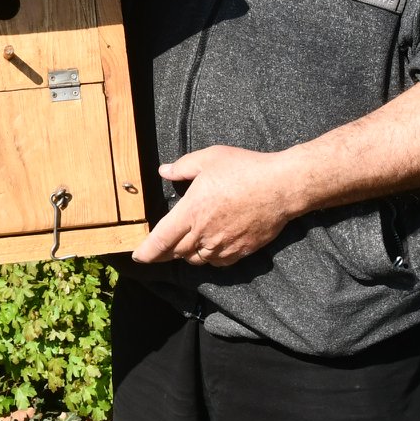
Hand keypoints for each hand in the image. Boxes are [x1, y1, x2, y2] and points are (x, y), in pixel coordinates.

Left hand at [132, 146, 302, 266]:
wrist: (281, 187)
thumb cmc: (245, 169)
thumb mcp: (209, 158)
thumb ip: (183, 167)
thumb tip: (164, 171)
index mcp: (191, 212)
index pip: (160, 240)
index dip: (146, 252)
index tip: (138, 256)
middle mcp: (204, 233)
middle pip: (175, 253)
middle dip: (164, 253)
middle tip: (158, 249)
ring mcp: (223, 245)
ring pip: (195, 259)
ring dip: (186, 254)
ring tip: (184, 245)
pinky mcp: (240, 251)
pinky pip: (216, 262)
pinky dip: (208, 257)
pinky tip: (208, 246)